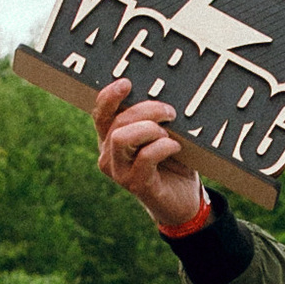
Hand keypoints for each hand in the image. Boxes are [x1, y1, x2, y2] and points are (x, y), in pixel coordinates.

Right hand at [94, 85, 209, 233]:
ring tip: (169, 134)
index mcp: (110, 139)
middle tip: (170, 112)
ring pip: (122, 137)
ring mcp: (119, 172)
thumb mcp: (161, 135)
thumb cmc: (173, 162)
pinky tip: (176, 148)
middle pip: (116, 122)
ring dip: (150, 129)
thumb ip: (152, 117)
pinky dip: (164, 146)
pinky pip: (145, 156)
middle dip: (145, 110)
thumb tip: (159, 90)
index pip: (100, 113)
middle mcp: (108, 155)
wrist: (184, 200)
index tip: (127, 83)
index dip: (109, 96)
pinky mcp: (135, 184)